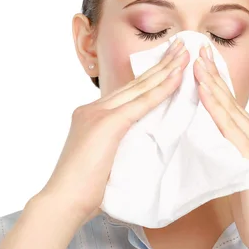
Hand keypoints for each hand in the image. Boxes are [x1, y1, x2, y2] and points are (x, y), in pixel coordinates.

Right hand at [39, 38, 189, 224]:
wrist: (63, 202)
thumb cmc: (82, 192)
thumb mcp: (102, 162)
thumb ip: (116, 147)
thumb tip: (136, 148)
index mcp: (92, 116)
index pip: (127, 93)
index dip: (150, 77)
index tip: (168, 64)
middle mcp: (93, 109)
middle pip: (135, 83)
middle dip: (161, 63)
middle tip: (181, 46)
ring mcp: (98, 113)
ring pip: (140, 86)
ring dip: (166, 68)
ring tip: (185, 52)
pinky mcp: (107, 124)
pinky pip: (142, 102)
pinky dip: (162, 89)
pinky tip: (178, 77)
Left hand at [192, 44, 248, 248]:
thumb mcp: (240, 183)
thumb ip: (228, 163)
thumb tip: (207, 152)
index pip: (233, 111)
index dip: (217, 87)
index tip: (201, 67)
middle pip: (233, 103)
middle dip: (214, 76)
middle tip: (198, 51)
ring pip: (233, 110)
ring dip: (213, 85)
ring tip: (197, 63)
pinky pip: (232, 129)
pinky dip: (218, 109)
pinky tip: (205, 94)